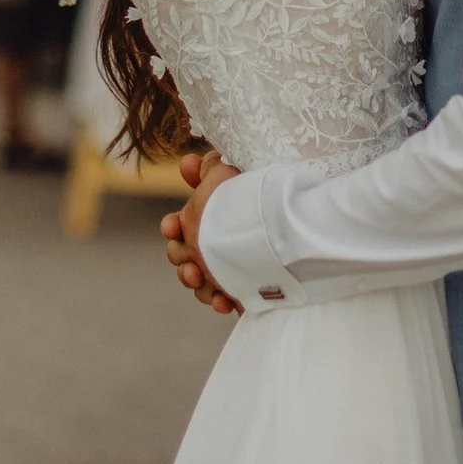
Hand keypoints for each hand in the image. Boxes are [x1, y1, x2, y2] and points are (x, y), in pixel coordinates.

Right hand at [160, 150, 242, 314]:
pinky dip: (219, 301)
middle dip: (180, 258)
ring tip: (201, 279)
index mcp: (204, 221)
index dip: (171, 227)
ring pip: (196, 282)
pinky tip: (226, 301)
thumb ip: (209, 170)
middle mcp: (208, 246)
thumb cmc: (254, 200)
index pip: (176, 227)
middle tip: (190, 262)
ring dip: (195, 281)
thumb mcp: (231, 180)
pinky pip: (219, 300)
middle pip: (179, 256)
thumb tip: (188, 161)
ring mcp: (222, 269)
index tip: (173, 226)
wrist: (291, 230)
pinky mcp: (238, 289)